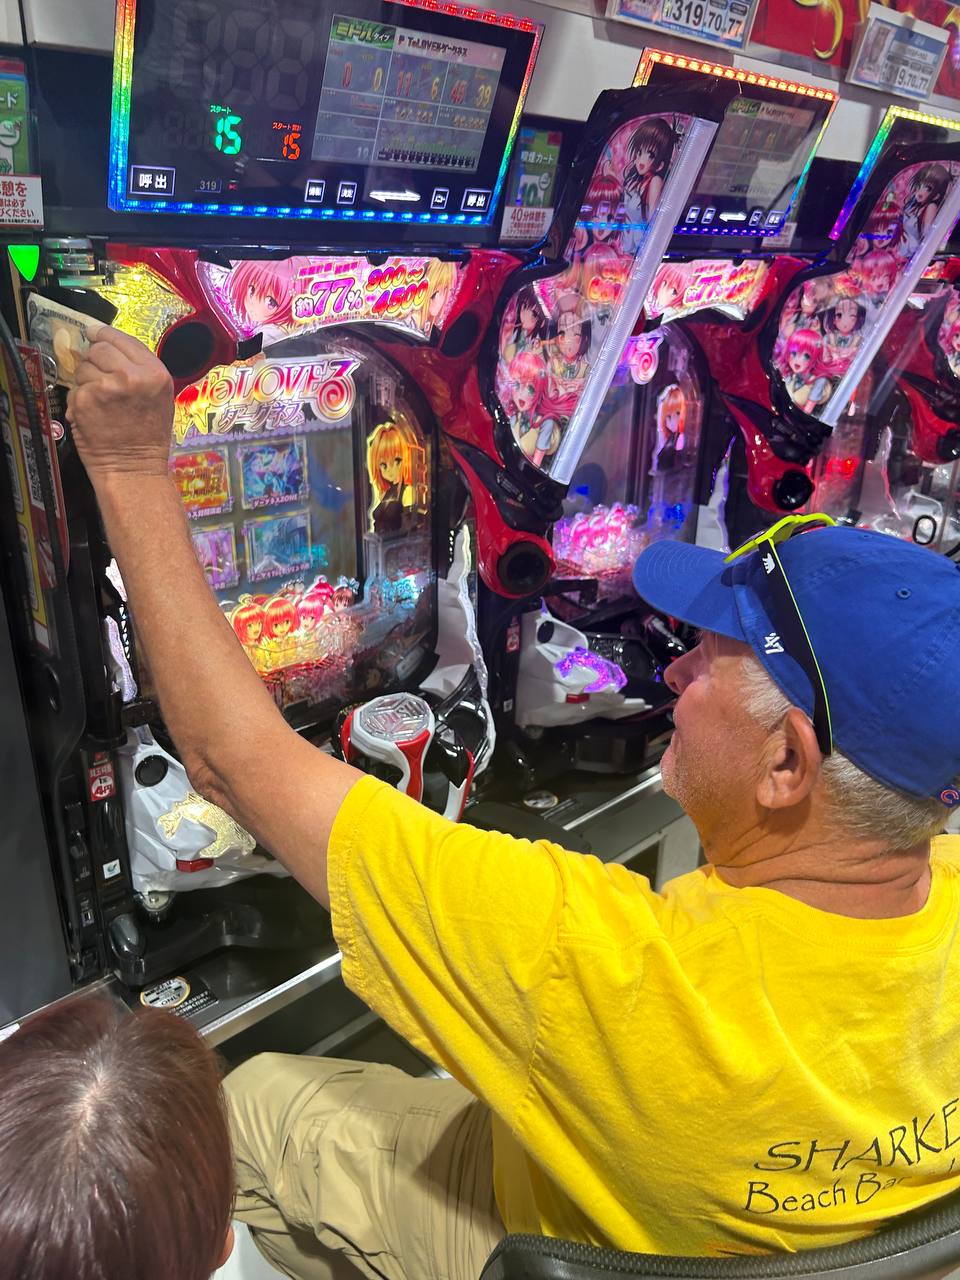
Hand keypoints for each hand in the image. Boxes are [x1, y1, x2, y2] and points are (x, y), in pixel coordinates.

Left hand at [66, 327, 174, 482]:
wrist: (134, 468)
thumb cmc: (147, 437)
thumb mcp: (158, 396)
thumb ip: (139, 370)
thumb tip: (105, 345)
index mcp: (154, 373)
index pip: (121, 338)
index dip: (103, 334)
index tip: (93, 333)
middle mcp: (132, 376)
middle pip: (99, 349)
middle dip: (95, 360)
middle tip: (100, 379)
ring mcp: (106, 387)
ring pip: (83, 367)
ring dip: (86, 381)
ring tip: (101, 403)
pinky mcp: (85, 400)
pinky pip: (75, 389)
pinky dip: (79, 400)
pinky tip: (92, 415)